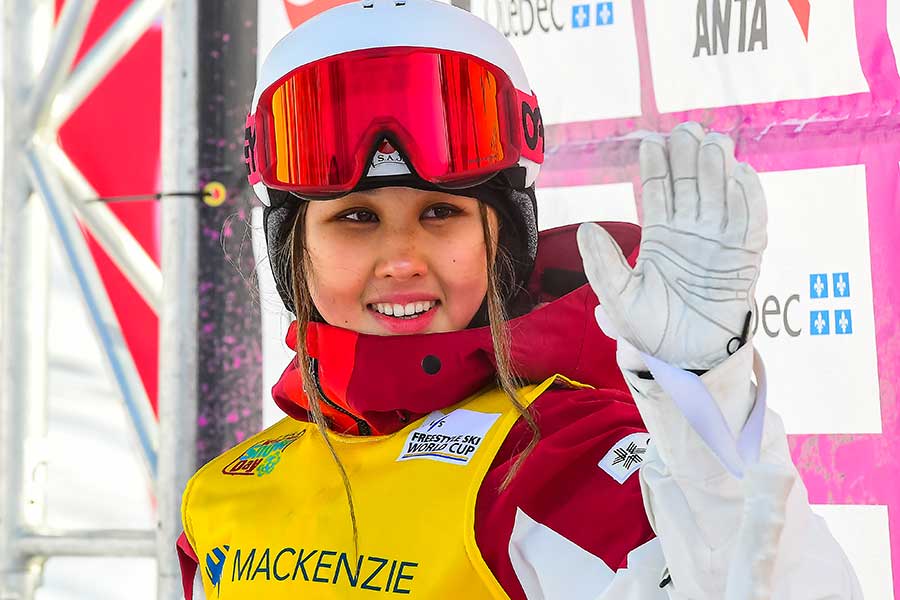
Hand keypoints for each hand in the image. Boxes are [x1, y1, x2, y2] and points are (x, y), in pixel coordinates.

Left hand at [577, 122, 766, 369]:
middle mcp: (691, 232)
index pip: (659, 190)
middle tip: (686, 129)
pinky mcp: (744, 258)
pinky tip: (739, 173)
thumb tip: (586, 227)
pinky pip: (749, 222)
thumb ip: (602, 264)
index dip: (657, 164)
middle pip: (691, 183)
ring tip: (712, 141)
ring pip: (720, 194)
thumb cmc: (650, 330)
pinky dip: (747, 197)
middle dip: (688, 155)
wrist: (685, 360)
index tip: (651, 140)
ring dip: (718, 167)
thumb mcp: (618, 298)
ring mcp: (719, 242)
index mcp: (660, 235)